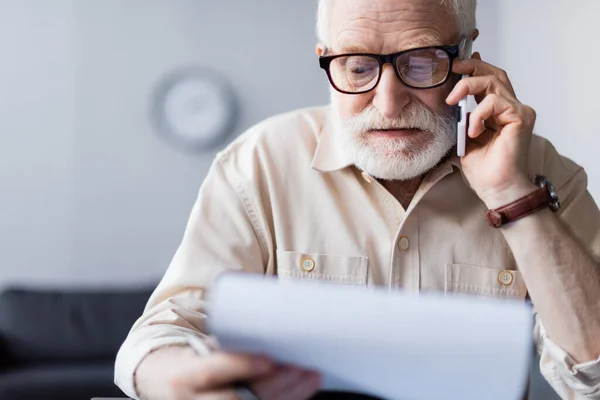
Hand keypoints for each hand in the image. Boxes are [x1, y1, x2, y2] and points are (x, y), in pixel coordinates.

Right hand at [136, 345, 320, 399]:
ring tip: (310, 376)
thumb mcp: (200, 347)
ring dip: (288, 396)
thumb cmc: (189, 358)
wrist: (163, 382)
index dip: (241, 367)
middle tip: (303, 367)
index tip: (269, 359)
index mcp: (183, 376)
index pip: (210, 373)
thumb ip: (228, 341)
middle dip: (276, 385)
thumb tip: (266, 314)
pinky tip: (303, 389)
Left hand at [446, 53, 537, 208]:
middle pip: (494, 74)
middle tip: (453, 67)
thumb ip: (462, 117)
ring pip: (493, 82)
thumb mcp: (464, 136)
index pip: (490, 80)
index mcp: (499, 111)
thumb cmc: (483, 169)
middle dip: (472, 67)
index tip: (457, 63)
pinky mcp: (520, 117)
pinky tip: (474, 131)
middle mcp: (512, 108)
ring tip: (452, 101)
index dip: (475, 67)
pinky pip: (495, 102)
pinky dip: (478, 114)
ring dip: (468, 87)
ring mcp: (518, 111)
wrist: (496, 188)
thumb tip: (451, 99)